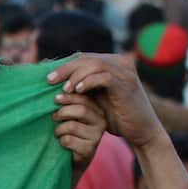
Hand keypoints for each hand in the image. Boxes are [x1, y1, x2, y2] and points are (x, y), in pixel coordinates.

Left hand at [47, 54, 187, 188]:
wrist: (141, 130)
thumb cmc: (115, 116)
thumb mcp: (95, 99)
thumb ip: (82, 87)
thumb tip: (56, 82)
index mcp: (112, 63)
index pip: (83, 57)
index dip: (64, 65)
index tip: (46, 77)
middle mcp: (120, 63)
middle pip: (86, 58)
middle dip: (65, 69)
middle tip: (49, 81)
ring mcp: (125, 72)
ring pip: (94, 64)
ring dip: (75, 75)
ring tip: (63, 89)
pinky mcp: (127, 84)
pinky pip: (105, 76)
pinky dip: (89, 81)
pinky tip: (77, 90)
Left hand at [52, 91, 105, 188]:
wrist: (71, 159)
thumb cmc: (68, 132)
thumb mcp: (70, 115)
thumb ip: (68, 101)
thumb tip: (56, 83)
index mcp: (97, 109)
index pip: (84, 98)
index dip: (68, 97)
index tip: (55, 99)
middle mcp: (101, 121)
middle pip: (80, 110)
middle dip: (62, 112)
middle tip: (54, 117)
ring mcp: (96, 136)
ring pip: (72, 126)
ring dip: (59, 129)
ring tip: (57, 133)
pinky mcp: (89, 150)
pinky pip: (68, 140)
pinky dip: (60, 141)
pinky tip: (62, 143)